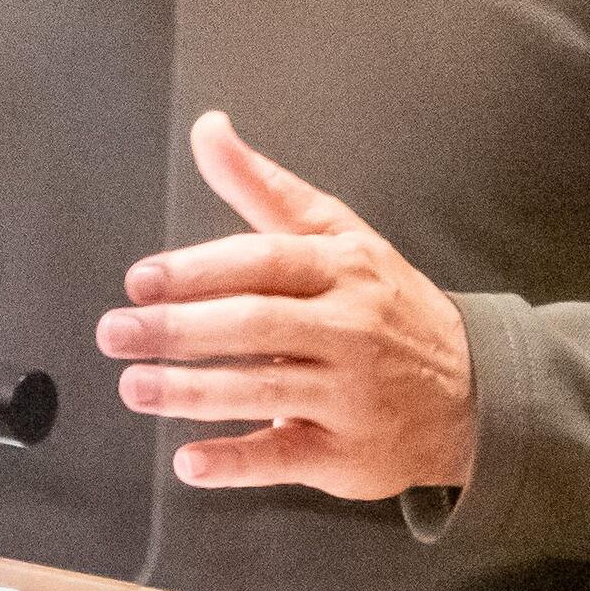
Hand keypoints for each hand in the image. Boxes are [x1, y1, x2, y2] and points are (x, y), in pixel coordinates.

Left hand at [95, 109, 473, 502]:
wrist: (474, 389)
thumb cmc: (384, 305)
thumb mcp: (336, 235)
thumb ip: (263, 187)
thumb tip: (208, 129)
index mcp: (342, 269)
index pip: (263, 264)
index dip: (198, 272)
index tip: (140, 282)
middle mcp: (350, 329)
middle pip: (256, 324)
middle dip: (179, 329)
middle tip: (116, 333)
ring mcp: (351, 394)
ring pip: (264, 389)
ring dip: (193, 391)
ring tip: (134, 386)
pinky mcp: (347, 453)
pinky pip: (285, 455)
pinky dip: (236, 461)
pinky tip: (189, 461)